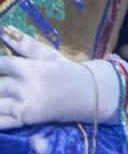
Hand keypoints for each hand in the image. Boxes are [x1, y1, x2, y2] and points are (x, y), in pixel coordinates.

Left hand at [0, 29, 120, 127]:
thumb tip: (4, 31)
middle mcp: (24, 87)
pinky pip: (1, 123)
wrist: (91, 94)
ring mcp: (24, 105)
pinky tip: (0, 111)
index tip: (0, 67)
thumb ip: (25, 45)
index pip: (0, 64)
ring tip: (1, 94)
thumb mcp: (49, 55)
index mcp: (28, 68)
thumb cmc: (69, 72)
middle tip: (2, 85)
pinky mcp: (25, 120)